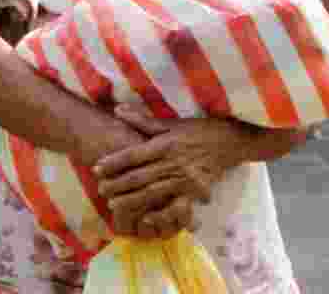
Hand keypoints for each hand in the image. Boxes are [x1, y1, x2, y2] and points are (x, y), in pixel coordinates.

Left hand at [94, 106, 240, 238]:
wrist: (232, 141)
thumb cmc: (199, 130)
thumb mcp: (172, 123)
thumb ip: (143, 120)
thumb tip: (117, 109)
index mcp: (164, 144)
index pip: (134, 155)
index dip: (114, 162)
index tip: (96, 168)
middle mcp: (173, 162)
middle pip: (140, 176)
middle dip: (117, 184)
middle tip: (99, 190)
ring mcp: (185, 179)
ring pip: (153, 192)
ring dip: (132, 200)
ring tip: (113, 206)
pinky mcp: (196, 191)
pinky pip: (176, 206)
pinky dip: (162, 214)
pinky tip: (147, 219)